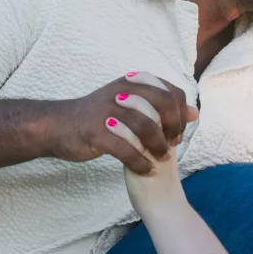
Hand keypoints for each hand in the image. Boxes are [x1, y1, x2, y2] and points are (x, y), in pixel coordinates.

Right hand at [46, 73, 194, 175]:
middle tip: (173, 144)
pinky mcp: (97, 133)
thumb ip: (161, 107)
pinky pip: (127, 149)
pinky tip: (145, 170)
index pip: (172, 93)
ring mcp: (108, 112)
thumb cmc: (99, 117)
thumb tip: (195, 112)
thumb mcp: (129, 104)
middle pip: (163, 104)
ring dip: (160, 147)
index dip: (181, 114)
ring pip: (147, 127)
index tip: (179, 131)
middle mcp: (122, 92)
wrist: (58, 126)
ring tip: (161, 159)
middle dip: (175, 127)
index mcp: (132, 83)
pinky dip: (140, 163)